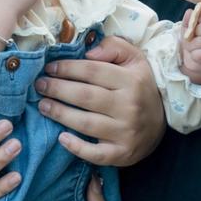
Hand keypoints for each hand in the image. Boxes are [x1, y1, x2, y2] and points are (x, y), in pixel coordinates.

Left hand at [34, 36, 164, 165]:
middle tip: (39, 85)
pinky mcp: (121, 153)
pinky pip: (96, 154)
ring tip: (43, 105)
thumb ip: (114, 47)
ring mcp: (125, 132)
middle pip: (85, 96)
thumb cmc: (140, 87)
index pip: (92, 71)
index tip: (49, 68)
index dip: (67, 68)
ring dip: (60, 114)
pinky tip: (61, 138)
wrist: (160, 125)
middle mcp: (129, 106)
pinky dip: (77, 148)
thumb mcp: (135, 60)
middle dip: (57, 89)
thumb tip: (88, 50)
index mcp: (131, 81)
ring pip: (86, 123)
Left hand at [180, 4, 200, 85]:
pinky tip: (196, 55)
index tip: (196, 21)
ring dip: (191, 45)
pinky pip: (200, 54)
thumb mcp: (188, 28)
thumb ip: (189, 19)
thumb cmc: (192, 40)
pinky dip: (194, 55)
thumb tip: (190, 11)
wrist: (194, 60)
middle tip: (193, 36)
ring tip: (193, 48)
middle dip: (196, 31)